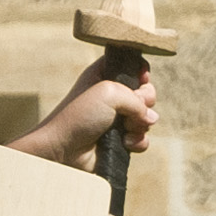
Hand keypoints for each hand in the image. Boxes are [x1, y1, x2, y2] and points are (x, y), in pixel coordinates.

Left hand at [22, 57, 156, 166]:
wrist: (63, 150)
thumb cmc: (79, 115)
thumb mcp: (109, 92)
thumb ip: (138, 97)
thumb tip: (151, 118)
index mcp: (104, 75)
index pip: (132, 65)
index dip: (141, 70)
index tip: (142, 77)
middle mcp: (112, 96)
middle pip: (146, 92)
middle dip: (145, 100)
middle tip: (131, 108)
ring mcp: (117, 119)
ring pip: (147, 117)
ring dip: (141, 124)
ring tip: (124, 128)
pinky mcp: (120, 140)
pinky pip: (142, 138)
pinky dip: (137, 141)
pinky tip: (124, 142)